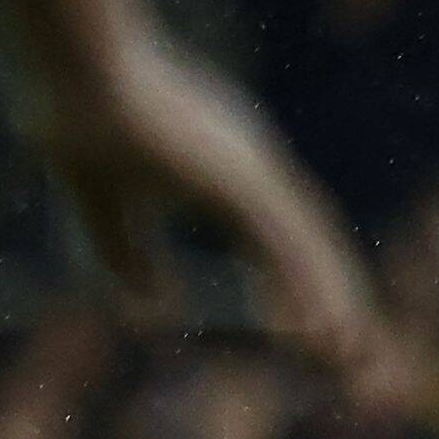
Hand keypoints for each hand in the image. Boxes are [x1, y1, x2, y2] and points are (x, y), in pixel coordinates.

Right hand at [37, 36, 403, 403]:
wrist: (73, 81)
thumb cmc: (84, 129)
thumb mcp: (107, 209)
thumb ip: (129, 257)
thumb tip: (155, 310)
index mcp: (234, 178)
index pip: (289, 242)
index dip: (309, 289)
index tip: (326, 337)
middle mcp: (258, 174)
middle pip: (316, 246)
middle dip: (343, 301)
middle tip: (365, 358)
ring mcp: (255, 174)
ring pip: (311, 249)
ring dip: (335, 304)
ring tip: (352, 357)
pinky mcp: (242, 181)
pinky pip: (285, 245)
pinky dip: (304, 288)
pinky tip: (314, 332)